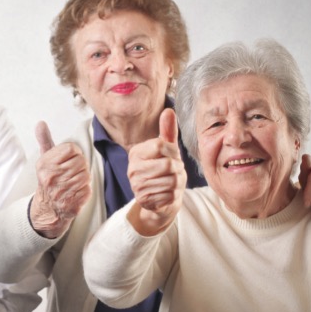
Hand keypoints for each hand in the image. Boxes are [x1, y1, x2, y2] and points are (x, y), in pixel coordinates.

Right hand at [29, 121, 90, 238]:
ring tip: (75, 181)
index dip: (74, 152)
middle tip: (73, 172)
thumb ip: (45, 141)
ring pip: (86, 175)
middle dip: (80, 166)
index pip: (71, 149)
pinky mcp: (71, 203)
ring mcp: (61, 192)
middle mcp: (51, 178)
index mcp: (45, 164)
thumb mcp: (45, 160)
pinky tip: (76, 191)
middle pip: (81, 161)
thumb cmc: (50, 179)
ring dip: (83, 177)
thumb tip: (40, 123)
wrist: (48, 208)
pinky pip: (88, 189)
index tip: (69, 159)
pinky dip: (85, 189)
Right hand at [127, 108, 185, 234]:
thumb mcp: (167, 150)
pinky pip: (170, 195)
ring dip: (178, 183)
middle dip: (178, 169)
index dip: (173, 151)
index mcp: (136, 153)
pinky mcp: (144, 200)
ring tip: (171, 182)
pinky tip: (168, 193)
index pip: (160, 145)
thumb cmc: (164, 170)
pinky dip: (174, 195)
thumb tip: (169, 110)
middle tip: (174, 171)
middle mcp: (133, 169)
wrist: (158, 199)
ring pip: (172, 181)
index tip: (172, 155)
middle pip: (168, 165)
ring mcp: (137, 186)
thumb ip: (167, 131)